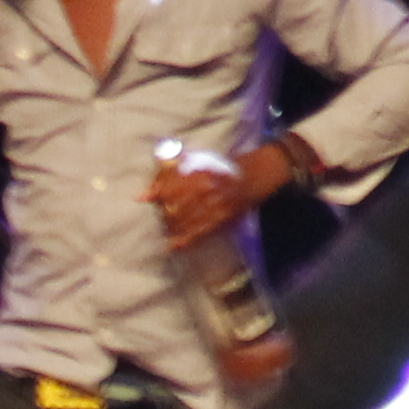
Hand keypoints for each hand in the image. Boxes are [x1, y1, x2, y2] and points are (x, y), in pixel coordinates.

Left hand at [147, 141, 289, 250]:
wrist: (265, 168)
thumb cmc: (232, 164)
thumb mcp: (207, 162)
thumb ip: (181, 171)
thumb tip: (153, 184)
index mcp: (203, 170)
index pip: (174, 183)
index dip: (158, 191)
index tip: (142, 198)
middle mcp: (210, 186)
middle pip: (180, 203)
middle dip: (165, 213)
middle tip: (156, 219)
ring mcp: (220, 202)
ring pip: (190, 219)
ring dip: (174, 227)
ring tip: (163, 233)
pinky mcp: (228, 215)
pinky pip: (205, 229)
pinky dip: (189, 238)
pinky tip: (176, 245)